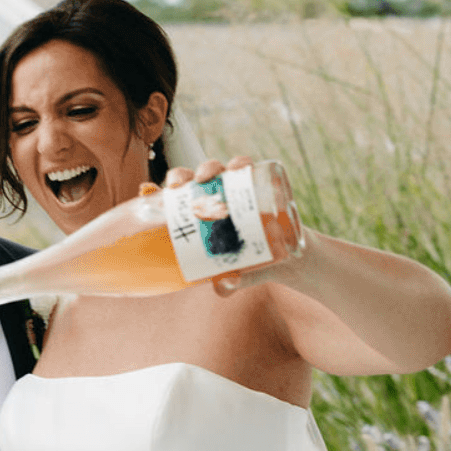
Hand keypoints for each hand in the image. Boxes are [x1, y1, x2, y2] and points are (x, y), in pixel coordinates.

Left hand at [162, 156, 259, 294]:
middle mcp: (215, 198)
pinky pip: (248, 169)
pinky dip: (243, 164)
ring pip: (217, 169)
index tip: (162, 190)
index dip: (167, 189)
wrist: (288, 257)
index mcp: (201, 215)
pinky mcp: (258, 184)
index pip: (178, 197)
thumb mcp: (236, 274)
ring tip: (211, 176)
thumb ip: (228, 282)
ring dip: (210, 166)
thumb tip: (225, 286)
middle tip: (185, 185)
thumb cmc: (251, 263)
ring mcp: (235, 189)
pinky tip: (241, 167)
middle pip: (191, 179)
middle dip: (184, 175)